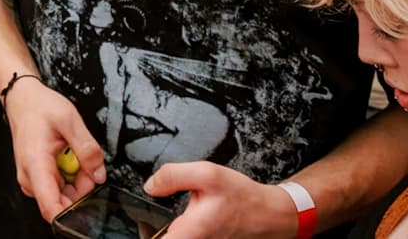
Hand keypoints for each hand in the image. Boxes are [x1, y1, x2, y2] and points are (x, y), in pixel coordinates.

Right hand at [3, 77, 105, 220]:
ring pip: (64, 195)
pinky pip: (60, 187)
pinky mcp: (37, 178)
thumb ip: (87, 149)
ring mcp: (33, 179)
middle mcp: (30, 177)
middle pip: (65, 202)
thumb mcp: (69, 119)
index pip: (52, 209)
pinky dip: (70, 175)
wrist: (22, 99)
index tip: (91, 205)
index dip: (74, 215)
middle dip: (82, 187)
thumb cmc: (39, 107)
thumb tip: (99, 174)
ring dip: (77, 180)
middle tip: (85, 161)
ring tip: (73, 153)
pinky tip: (67, 156)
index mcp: (35, 165)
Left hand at [143, 163, 295, 238]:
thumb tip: (150, 186)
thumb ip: (174, 176)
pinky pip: (182, 236)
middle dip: (149, 227)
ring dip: (164, 227)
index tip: (136, 221)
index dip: (144, 230)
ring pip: (172, 236)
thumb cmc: (243, 197)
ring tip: (159, 213)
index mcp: (189, 232)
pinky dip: (177, 229)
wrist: (270, 215)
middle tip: (144, 214)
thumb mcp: (207, 174)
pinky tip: (181, 217)